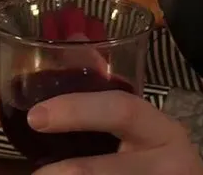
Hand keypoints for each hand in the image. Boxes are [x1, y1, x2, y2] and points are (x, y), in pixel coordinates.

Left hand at [26, 90, 202, 174]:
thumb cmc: (162, 156)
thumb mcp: (146, 124)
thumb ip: (111, 91)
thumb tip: (75, 41)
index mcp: (164, 131)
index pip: (122, 110)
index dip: (77, 110)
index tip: (36, 117)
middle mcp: (166, 163)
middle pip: (111, 169)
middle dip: (68, 171)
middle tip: (35, 173)